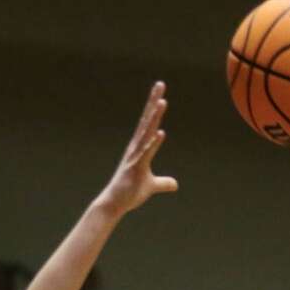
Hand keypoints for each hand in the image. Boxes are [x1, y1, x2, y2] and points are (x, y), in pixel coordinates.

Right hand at [99, 81, 177, 215]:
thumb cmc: (130, 193)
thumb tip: (175, 184)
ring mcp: (135, 157)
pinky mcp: (135, 168)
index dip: (154, 106)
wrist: (115, 204)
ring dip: (155, 118)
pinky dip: (153, 143)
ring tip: (162, 102)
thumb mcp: (150, 186)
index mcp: (140, 148)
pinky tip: (161, 132)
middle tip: (160, 84)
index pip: (148, 123)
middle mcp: (136, 148)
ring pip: (146, 133)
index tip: (160, 91)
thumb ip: (163, 183)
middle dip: (154, 102)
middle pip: (147, 121)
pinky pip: (146, 153)